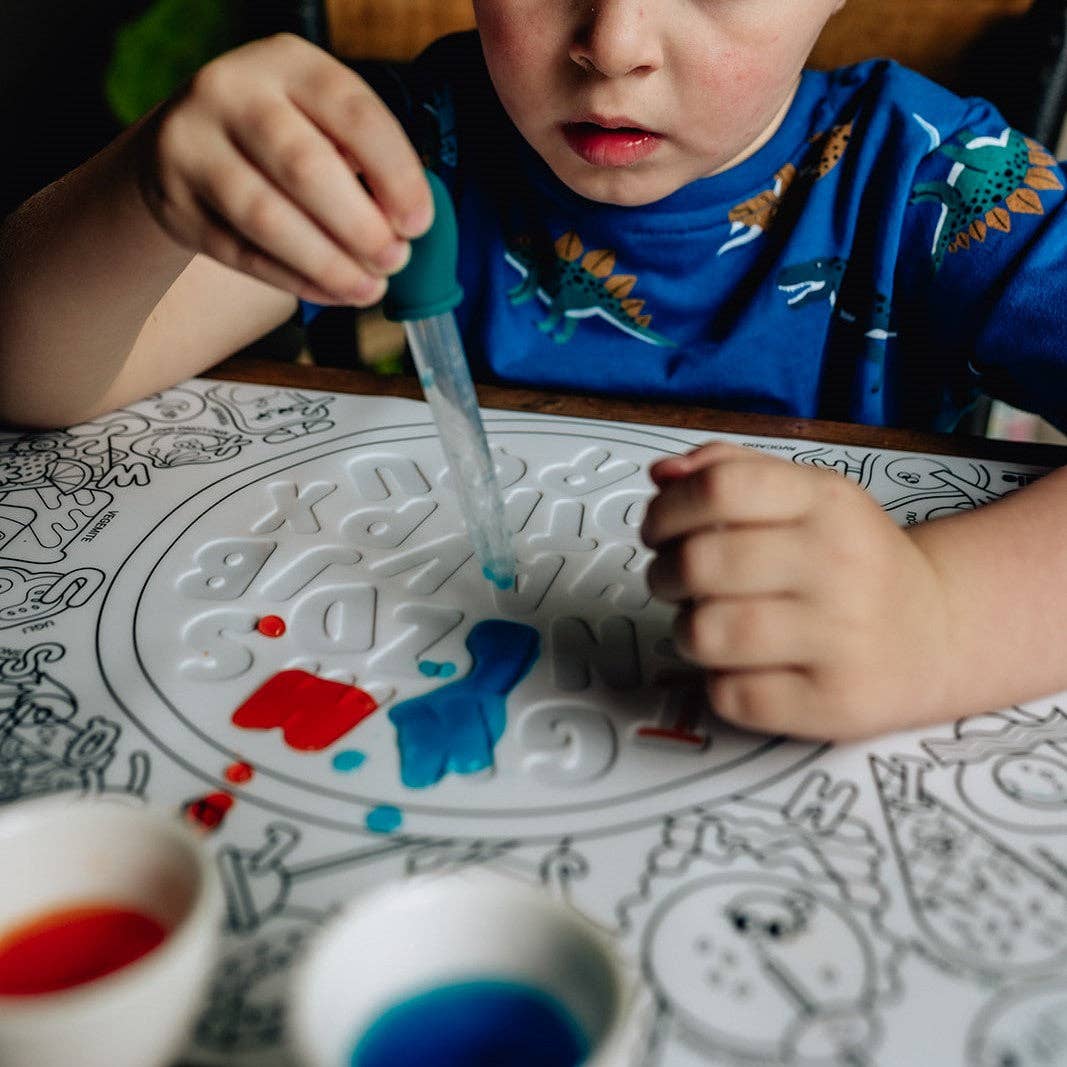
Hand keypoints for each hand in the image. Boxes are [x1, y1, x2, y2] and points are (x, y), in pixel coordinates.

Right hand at [137, 34, 431, 305]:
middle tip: (394, 260)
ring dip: (328, 263)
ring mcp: (193, 146)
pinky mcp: (176, 203)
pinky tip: (332, 293)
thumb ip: (362, 161)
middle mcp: (231, 93)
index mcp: (287, 63)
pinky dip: (295, 280)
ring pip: (266, 218)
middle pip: (304, 167)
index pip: (353, 113)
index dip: (395, 174)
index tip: (418, 224)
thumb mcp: (320, 121)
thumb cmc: (281, 137)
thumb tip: (402, 228)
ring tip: (368, 288)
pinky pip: (242, 253)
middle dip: (360, 226)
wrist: (184, 146)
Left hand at [641, 442, 954, 739]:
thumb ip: (731, 470)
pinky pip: (732, 696)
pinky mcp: (834, 704)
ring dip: (688, 632)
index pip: (720, 488)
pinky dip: (719, 683)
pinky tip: (743, 667)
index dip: (667, 509)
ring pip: (707, 634)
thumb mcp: (806, 496)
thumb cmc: (850, 560)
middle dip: (665, 574)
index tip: (657, 530)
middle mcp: (837, 564)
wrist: (938, 630)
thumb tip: (662, 476)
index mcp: (825, 501)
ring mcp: (841, 638)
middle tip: (674, 582)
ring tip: (707, 626)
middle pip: (701, 562)